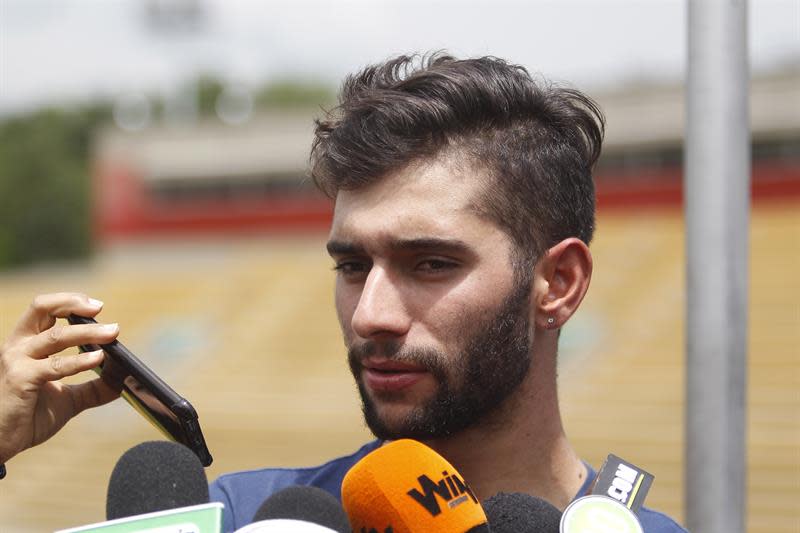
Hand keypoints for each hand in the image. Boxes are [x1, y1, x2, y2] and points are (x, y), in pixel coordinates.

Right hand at [0, 292, 121, 463]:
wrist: (0, 444)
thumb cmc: (27, 417)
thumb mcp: (67, 399)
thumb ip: (92, 388)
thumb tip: (121, 382)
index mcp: (26, 344)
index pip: (45, 309)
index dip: (69, 302)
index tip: (97, 306)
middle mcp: (18, 347)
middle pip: (43, 309)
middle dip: (74, 304)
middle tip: (102, 309)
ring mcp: (16, 361)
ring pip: (55, 336)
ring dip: (89, 332)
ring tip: (113, 332)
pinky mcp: (20, 379)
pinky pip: (55, 365)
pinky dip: (80, 360)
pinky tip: (100, 359)